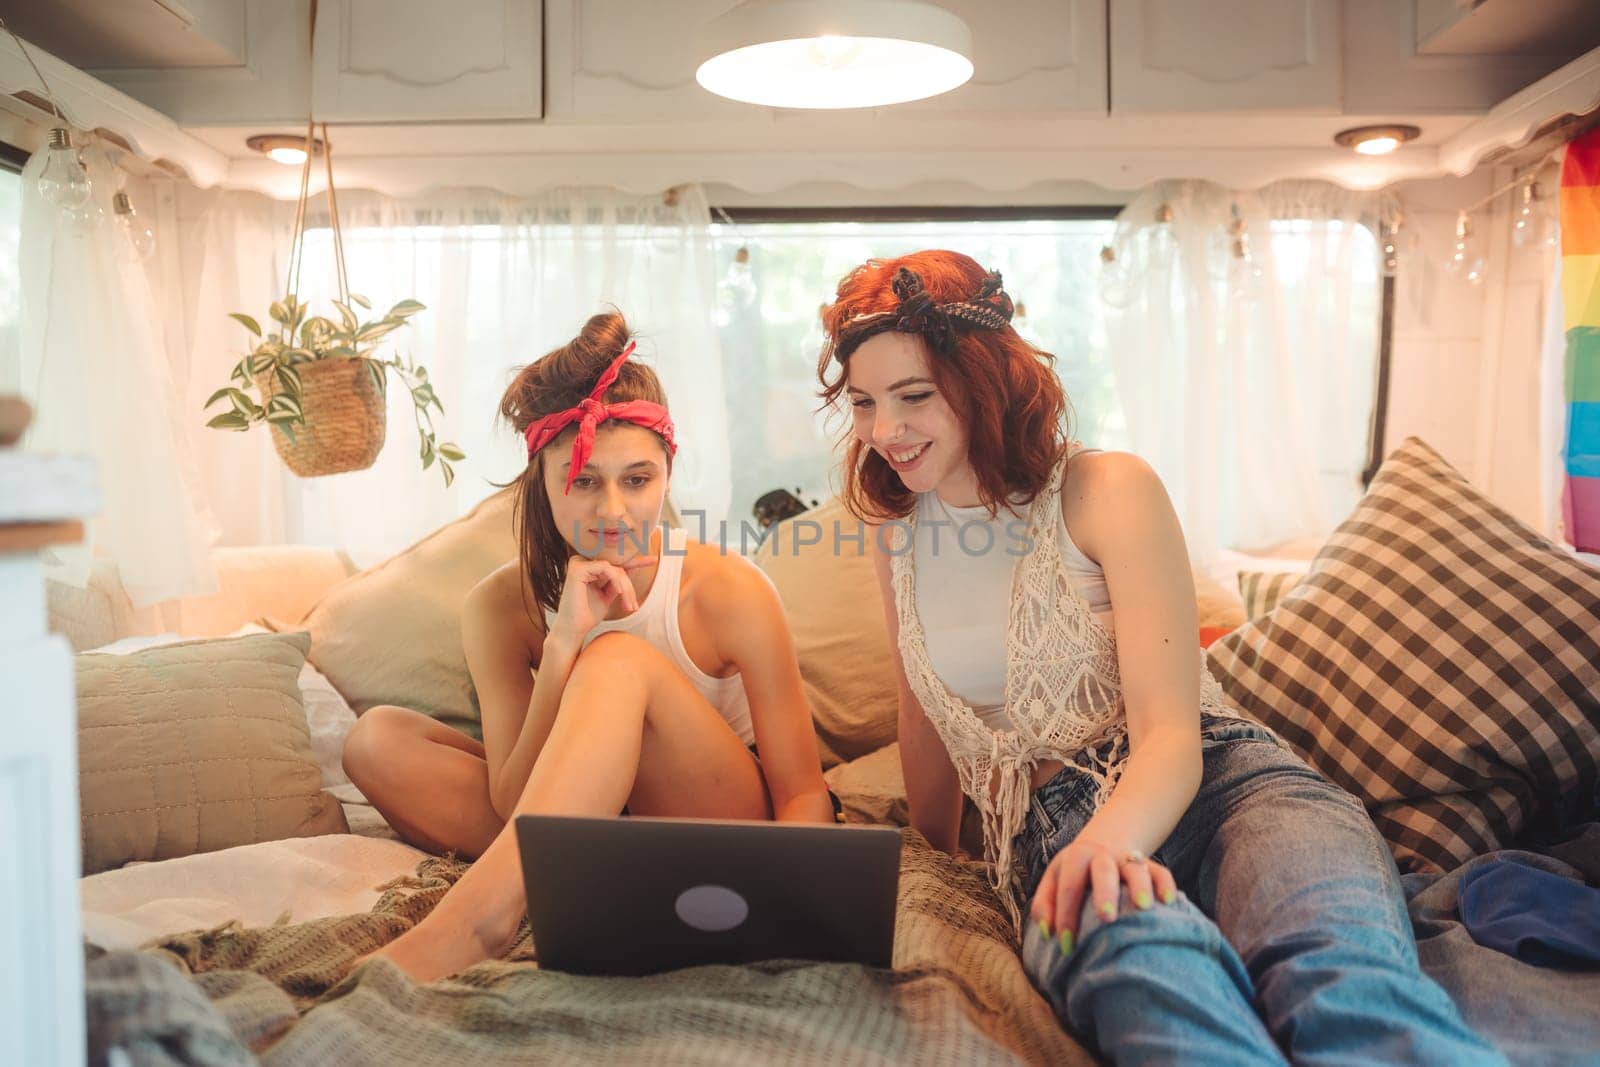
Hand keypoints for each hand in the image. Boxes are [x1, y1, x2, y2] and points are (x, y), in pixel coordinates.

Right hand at [548, 554, 656, 644]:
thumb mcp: (609, 594)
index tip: (653, 560)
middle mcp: (583, 562)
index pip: (615, 563)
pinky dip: (617, 581)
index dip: (636, 561)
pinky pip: (607, 569)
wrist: (574, 629)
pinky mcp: (578, 568)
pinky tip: (620, 593)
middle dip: (630, 586)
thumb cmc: (588, 614)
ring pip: (615, 569)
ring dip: (626, 588)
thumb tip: (634, 567)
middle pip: (618, 567)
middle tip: (634, 605)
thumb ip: (619, 581)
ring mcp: (579, 563)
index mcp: (589, 567)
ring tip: (628, 605)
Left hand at [1029, 837, 1176, 952]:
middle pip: (1103, 870)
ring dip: (1139, 886)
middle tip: (1106, 918)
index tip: (1066, 944)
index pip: (1068, 886)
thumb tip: (1047, 931)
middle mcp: (1102, 855)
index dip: (1065, 914)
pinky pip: (1160, 871)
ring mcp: (1127, 859)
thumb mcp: (1053, 881)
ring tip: (1144, 907)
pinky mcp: (1149, 865)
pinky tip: (1168, 901)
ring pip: (1135, 868)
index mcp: (1075, 858)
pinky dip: (1164, 884)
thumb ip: (1044, 904)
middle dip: (1104, 893)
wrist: (1100, 846)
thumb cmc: (1073, 875)